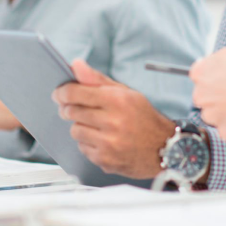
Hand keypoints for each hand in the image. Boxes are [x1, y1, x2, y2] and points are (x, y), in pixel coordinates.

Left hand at [52, 60, 173, 178]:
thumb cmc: (144, 118)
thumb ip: (97, 79)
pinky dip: (88, 143)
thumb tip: (75, 65)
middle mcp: (112, 122)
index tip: (59, 93)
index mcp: (117, 100)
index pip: (75, 93)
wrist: (165, 148)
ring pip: (75, 131)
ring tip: (96, 126)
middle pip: (71, 112)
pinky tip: (103, 140)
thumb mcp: (125, 93)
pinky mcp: (105, 160)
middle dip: (69, 109)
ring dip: (80, 127)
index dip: (62, 92)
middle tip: (74, 109)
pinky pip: (82, 148)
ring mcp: (108, 143)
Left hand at [190, 48, 225, 140]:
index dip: (213, 79)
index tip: (223, 81)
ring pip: (216, 116)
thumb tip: (204, 64)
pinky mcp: (225, 132)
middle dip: (218, 97)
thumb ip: (212, 60)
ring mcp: (212, 117)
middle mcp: (200, 97)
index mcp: (200, 75)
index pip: (199, 77)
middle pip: (205, 98)